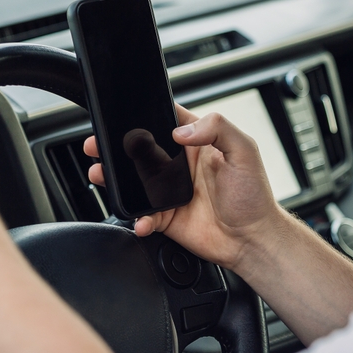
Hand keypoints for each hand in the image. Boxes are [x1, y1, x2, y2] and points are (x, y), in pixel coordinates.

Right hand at [84, 105, 287, 270]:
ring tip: (101, 174)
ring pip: (133, 181)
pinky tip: (140, 219)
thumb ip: (218, 128)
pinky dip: (136, 218)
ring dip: (114, 178)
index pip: (167, 120)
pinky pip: (142, 215)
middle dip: (115, 145)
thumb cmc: (254, 196)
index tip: (125, 112)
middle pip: (139, 149)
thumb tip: (181, 130)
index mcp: (198, 142)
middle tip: (98, 143)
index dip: (145, 113)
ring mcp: (170, 191)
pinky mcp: (166, 217)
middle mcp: (179, 165)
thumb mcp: (244, 151)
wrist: (253, 240)